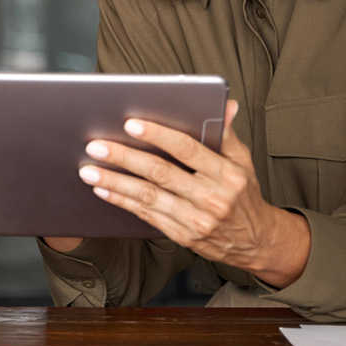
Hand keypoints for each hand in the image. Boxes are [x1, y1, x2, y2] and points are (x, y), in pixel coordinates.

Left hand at [77, 100, 310, 287]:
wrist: (256, 241)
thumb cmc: (244, 195)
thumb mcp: (243, 161)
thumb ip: (226, 133)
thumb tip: (226, 104)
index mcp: (227, 174)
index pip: (187, 149)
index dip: (158, 135)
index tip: (131, 123)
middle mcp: (211, 198)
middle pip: (161, 173)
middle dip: (125, 158)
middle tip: (97, 145)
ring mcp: (195, 220)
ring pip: (148, 197)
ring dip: (115, 182)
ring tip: (89, 169)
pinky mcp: (182, 235)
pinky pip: (147, 216)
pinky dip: (122, 202)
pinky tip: (103, 189)